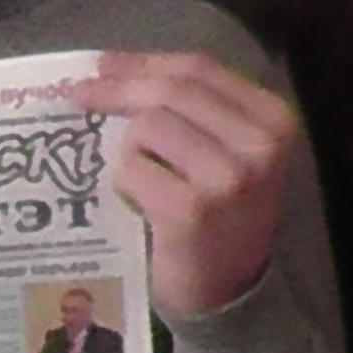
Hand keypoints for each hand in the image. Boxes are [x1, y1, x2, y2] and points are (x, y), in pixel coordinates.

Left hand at [60, 51, 302, 316]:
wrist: (230, 290)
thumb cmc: (221, 215)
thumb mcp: (226, 150)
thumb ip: (190, 107)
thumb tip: (112, 65)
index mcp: (274, 120)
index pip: (199, 69)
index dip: (143, 61)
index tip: (101, 63)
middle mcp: (260, 145)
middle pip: (170, 91)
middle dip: (116, 88)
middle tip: (78, 93)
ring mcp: (228, 178)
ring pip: (147, 127)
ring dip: (128, 150)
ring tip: (142, 178)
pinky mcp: (191, 210)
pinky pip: (131, 169)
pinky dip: (124, 183)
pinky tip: (140, 203)